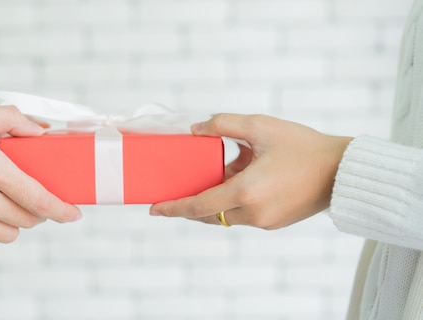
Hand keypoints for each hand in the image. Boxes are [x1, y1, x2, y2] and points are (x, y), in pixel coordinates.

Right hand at [0, 103, 81, 242]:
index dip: (62, 210)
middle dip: (41, 212)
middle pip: (28, 220)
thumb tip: (40, 131)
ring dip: (17, 221)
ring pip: (8, 234)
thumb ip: (13, 119)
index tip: (74, 214)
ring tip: (10, 202)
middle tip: (38, 198)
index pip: (40, 200)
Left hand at [149, 114, 351, 229]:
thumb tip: (196, 129)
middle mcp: (254, 214)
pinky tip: (239, 178)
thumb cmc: (304, 147)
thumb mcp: (261, 127)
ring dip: (215, 199)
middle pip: (208, 214)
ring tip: (215, 174)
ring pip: (225, 215)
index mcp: (247, 192)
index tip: (154, 209)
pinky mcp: (275, 224)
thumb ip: (224, 125)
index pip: (198, 205)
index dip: (173, 208)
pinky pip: (243, 215)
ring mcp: (265, 223)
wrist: (343, 171)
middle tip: (173, 192)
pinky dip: (233, 201)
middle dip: (190, 204)